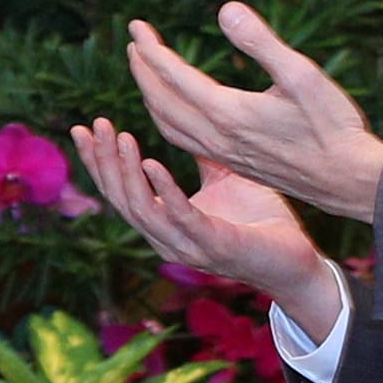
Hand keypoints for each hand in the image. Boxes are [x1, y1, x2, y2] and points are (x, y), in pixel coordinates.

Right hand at [73, 117, 339, 339]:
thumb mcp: (226, 179)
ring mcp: (188, 246)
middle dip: (104, 161)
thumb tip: (190, 121)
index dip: (99, 161)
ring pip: (141, 210)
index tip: (84, 128)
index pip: (120, 190)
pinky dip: (163, 190)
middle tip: (95, 124)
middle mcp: (168, 237)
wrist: (297, 260)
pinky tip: (152, 163)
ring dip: (126, 172)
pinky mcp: (214, 247)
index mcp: (166, 222)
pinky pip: (180, 218)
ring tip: (121, 137)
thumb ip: (203, 156)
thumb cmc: (261, 221)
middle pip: (121, 199)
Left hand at [123, 4, 382, 223]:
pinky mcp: (235, 164)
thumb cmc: (333, 126)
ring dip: (152, 97)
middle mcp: (219, 137)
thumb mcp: (302, 75)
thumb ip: (261, 42)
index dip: (152, 50)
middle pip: (162, 102)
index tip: (135, 27)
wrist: (348, 181)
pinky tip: (176, 114)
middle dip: (143, 71)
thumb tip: (226, 10)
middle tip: (134, 44)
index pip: (174, 77)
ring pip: (170, 126)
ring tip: (145, 73)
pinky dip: (168, 121)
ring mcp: (226, 155)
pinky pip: (185, 142)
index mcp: (229, 112)